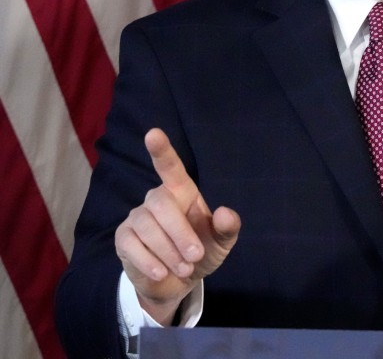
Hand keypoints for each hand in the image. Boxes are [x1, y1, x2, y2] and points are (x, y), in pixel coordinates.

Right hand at [114, 128, 240, 324]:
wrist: (178, 282)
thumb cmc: (201, 251)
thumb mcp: (221, 243)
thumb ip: (227, 228)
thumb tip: (225, 212)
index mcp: (182, 192)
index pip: (170, 167)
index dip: (162, 150)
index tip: (153, 133)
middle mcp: (157, 200)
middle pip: (161, 204)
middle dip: (180, 233)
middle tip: (195, 256)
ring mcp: (137, 217)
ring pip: (147, 226)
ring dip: (168, 251)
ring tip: (184, 268)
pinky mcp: (123, 238)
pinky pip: (131, 246)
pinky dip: (149, 262)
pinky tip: (162, 273)